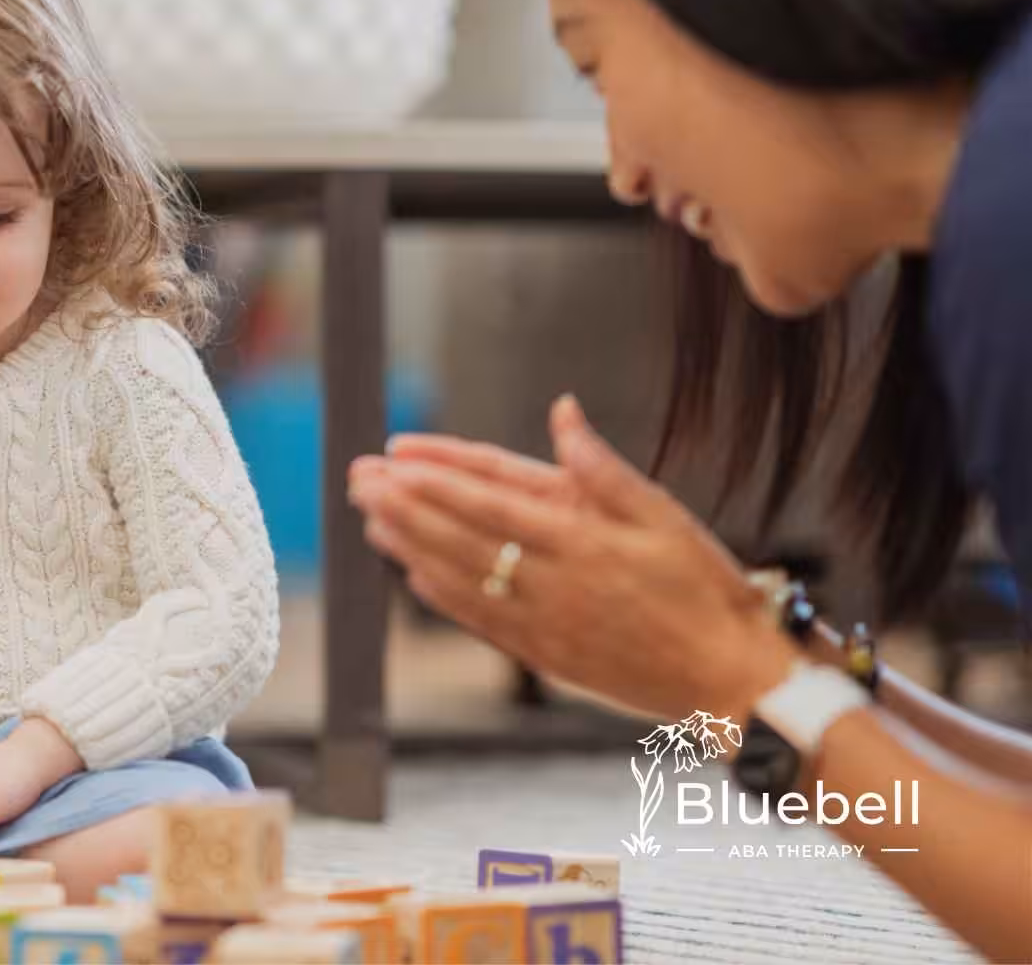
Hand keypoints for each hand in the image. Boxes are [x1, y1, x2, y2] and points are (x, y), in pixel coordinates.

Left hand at [347, 395, 796, 722]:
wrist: (728, 676)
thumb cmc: (704, 586)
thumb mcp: (665, 515)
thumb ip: (604, 468)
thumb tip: (562, 411)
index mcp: (582, 538)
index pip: (491, 497)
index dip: (438, 474)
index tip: (396, 454)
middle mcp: (553, 581)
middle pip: (461, 536)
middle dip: (404, 505)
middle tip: (359, 479)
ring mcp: (543, 622)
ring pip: (460, 579)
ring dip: (409, 547)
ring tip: (370, 519)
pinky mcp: (544, 655)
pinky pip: (481, 622)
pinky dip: (444, 598)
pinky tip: (413, 576)